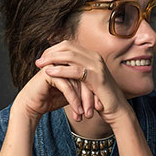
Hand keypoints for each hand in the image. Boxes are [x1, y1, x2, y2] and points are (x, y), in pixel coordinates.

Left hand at [13, 41, 128, 124]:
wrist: (118, 110)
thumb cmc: (101, 98)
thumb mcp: (87, 81)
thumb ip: (76, 72)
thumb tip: (59, 67)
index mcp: (93, 56)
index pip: (69, 45)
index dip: (54, 50)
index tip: (43, 58)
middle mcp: (95, 57)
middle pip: (68, 47)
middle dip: (50, 53)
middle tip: (38, 61)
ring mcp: (97, 66)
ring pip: (70, 56)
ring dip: (52, 59)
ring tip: (40, 66)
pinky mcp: (97, 77)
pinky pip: (75, 70)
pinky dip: (61, 70)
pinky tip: (49, 73)